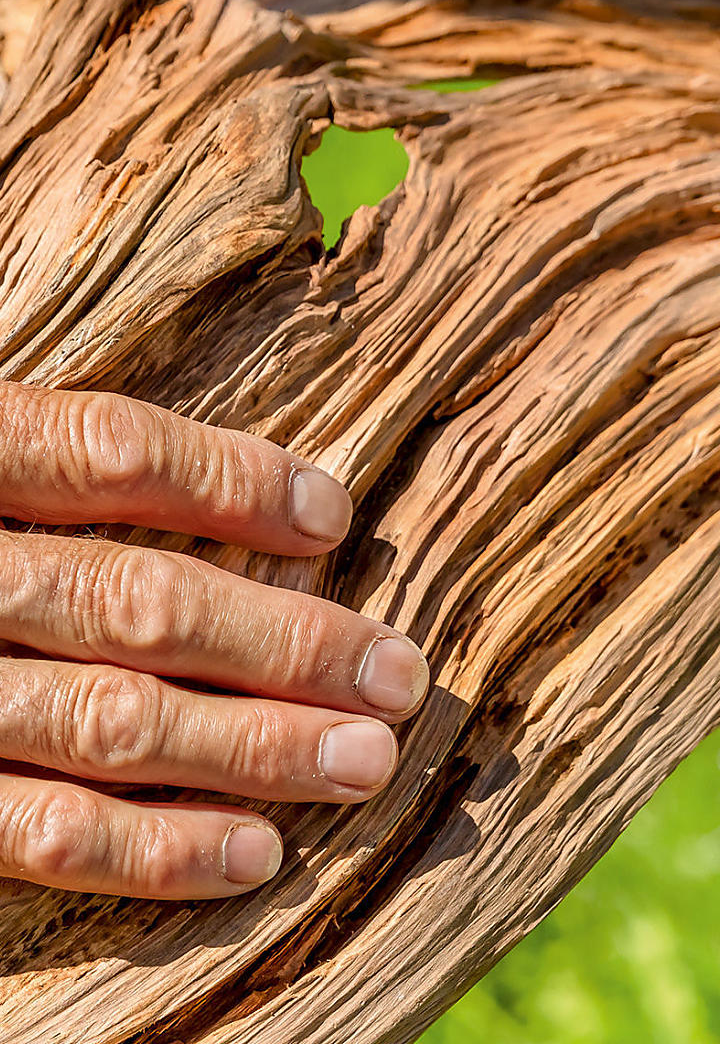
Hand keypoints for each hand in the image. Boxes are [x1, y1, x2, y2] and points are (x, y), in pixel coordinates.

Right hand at [0, 381, 427, 898]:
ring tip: (366, 758)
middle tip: (399, 673)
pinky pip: (33, 836)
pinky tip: (256, 857)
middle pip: (134, 602)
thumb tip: (209, 481)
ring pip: (105, 722)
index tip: (334, 514)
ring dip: (251, 750)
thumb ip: (37, 453)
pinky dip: (151, 851)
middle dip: (281, 642)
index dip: (229, 480)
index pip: (106, 452)